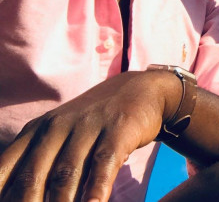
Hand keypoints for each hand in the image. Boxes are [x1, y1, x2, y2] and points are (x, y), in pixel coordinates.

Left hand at [0, 71, 177, 201]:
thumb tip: (15, 196)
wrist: (142, 89)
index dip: (2, 197)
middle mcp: (56, 128)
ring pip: (65, 174)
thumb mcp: (58, 136)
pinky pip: (103, 164)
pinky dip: (96, 189)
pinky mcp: (118, 130)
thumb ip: (34, 166)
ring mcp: (87, 127)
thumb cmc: (94, 124)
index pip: (3, 171)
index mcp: (34, 132)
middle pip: (32, 178)